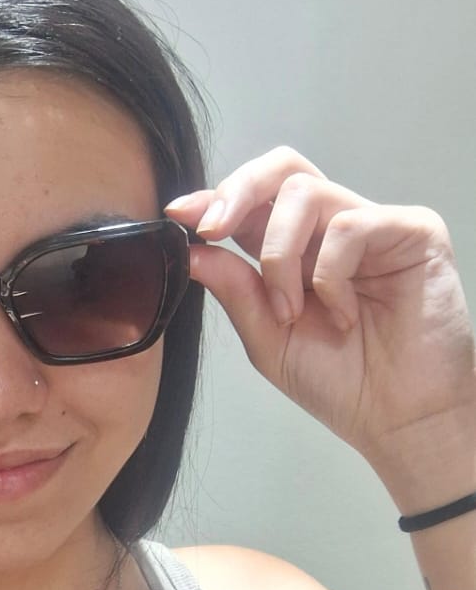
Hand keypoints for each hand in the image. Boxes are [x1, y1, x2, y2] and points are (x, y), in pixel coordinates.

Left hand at [164, 147, 475, 494]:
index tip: (178, 215)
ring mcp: (374, 226)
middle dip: (237, 192)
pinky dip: (329, 275)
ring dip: (279, 256)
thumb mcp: (269, 340)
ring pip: (305, 193)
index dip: (215, 198)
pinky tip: (344, 316)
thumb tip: (192, 250)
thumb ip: (235, 291)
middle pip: (283, 169)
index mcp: (298, 251)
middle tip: (212, 229)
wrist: (399, 420)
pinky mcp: (412, 230)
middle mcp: (334, 229)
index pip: (255, 202)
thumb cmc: (343, 384)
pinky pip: (349, 225)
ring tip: (291, 312)